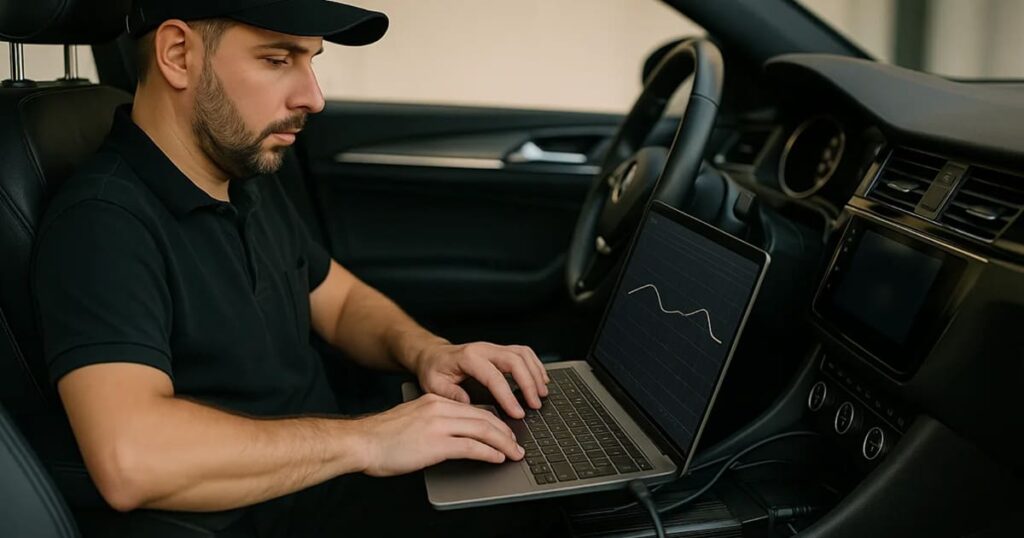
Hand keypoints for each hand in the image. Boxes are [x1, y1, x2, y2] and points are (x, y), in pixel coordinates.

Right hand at [354, 393, 524, 476]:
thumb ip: (434, 422)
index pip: (473, 409)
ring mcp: (438, 425)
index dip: (494, 422)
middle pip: (484, 417)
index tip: (504, 432)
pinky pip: (471, 447)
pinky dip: (489, 453)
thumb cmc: (381, 437)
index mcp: (434, 400)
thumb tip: (454, 436)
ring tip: (514, 453)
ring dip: (503, 443)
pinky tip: (497, 458)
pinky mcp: (436, 444)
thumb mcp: (413, 419)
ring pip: (483, 430)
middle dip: (504, 432)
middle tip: (516, 444)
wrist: (361, 442)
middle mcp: (439, 408)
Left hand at [413, 341, 548, 418]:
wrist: (432, 355)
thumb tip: (470, 406)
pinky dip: (535, 365)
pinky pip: (523, 352)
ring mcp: (493, 348)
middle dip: (528, 384)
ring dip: (535, 373)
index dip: (508, 396)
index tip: (517, 413)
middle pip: (515, 361)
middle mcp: (483, 349)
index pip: (494, 377)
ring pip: (522, 354)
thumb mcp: (434, 385)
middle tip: (535, 404)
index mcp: (468, 358)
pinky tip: (540, 379)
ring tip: (542, 393)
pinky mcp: (499, 350)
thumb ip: (451, 396)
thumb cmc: (434, 370)